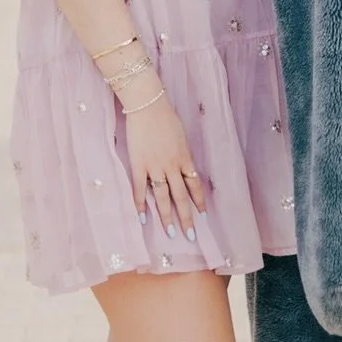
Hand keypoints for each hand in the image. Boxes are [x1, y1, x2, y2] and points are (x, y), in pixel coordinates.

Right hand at [123, 91, 206, 240]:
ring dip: (168, 216)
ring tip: (172, 233)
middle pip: (181, 197)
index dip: (199, 201)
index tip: (203, 216)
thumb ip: (182, 153)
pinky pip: (140, 189)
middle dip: (187, 217)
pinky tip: (143, 218)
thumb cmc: (166, 117)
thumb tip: (183, 165)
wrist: (148, 105)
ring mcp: (155, 167)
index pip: (195, 185)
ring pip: (163, 197)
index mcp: (185, 158)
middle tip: (191, 236)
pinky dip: (141, 204)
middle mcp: (173, 166)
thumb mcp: (181, 136)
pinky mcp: (139, 164)